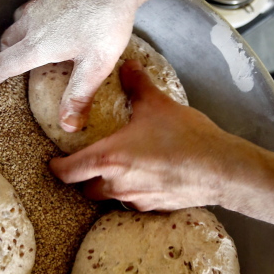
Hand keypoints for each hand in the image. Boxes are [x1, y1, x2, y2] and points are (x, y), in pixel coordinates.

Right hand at [0, 0, 138, 131]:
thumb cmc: (107, 22)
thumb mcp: (96, 65)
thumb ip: (79, 96)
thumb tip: (67, 126)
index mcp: (37, 45)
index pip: (2, 64)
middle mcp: (31, 22)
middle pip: (5, 42)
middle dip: (4, 56)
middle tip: (11, 68)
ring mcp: (39, 2)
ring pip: (17, 21)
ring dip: (17, 35)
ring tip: (30, 45)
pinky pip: (32, 6)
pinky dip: (32, 18)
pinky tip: (52, 20)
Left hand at [49, 60, 248, 209]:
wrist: (220, 168)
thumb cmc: (184, 137)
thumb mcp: (156, 103)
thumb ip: (137, 84)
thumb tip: (127, 65)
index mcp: (108, 158)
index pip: (67, 172)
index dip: (56, 168)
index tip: (53, 163)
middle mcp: (116, 184)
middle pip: (85, 189)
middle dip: (83, 178)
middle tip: (88, 163)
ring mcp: (135, 200)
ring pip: (109, 197)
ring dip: (108, 186)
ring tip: (118, 169)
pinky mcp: (154, 208)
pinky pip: (133, 203)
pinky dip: (133, 192)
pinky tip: (146, 177)